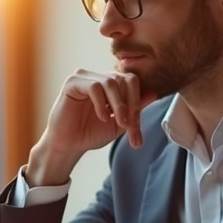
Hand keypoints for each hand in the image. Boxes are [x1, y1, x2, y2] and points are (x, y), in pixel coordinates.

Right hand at [26, 71, 156, 186]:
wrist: (68, 146)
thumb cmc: (90, 134)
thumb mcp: (119, 123)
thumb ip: (135, 109)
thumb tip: (153, 93)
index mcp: (109, 84)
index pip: (131, 82)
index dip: (137, 103)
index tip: (136, 128)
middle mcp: (97, 77)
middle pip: (124, 80)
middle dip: (130, 105)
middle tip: (129, 127)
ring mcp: (84, 77)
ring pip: (111, 82)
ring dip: (119, 105)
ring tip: (119, 123)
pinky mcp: (72, 82)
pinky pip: (94, 87)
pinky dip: (101, 103)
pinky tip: (102, 117)